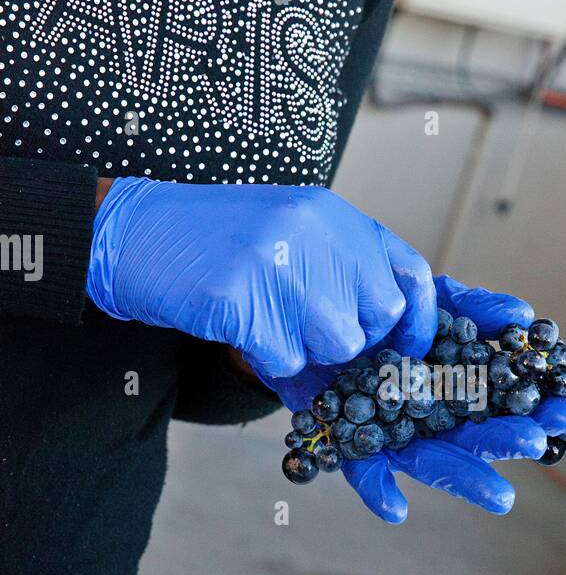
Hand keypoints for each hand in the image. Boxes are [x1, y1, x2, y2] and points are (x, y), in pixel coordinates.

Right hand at [86, 180, 436, 380]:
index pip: (411, 273)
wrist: (137, 234)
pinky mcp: (242, 298)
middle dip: (354, 341)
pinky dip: (267, 357)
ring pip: (337, 344)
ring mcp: (278, 263)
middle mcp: (315, 232)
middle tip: (312, 332)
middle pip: (379, 318)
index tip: (409, 350)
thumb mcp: (294, 238)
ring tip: (270, 321)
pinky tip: (242, 327)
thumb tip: (395, 343)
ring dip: (308, 350)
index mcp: (334, 216)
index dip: (419, 320)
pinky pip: (285, 358)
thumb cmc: (219, 244)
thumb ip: (344, 276)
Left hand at [274, 274, 565, 523]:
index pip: (504, 402)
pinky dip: (378, 490)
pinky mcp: (348, 443)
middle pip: (473, 437)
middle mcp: (430, 418)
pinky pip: (364, 471)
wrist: (308, 310)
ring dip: (464, 478)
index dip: (535, 408)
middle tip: (536, 442)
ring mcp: (393, 434)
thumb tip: (524, 315)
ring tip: (500, 498)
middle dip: (505, 442)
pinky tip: (395, 508)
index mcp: (457, 386)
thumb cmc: (380, 310)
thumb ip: (473, 306)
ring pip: (431, 461)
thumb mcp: (430, 298)